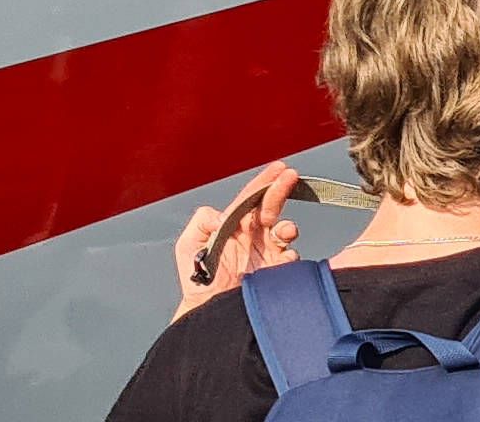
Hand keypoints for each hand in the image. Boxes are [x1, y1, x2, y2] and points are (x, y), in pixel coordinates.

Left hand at [172, 162, 299, 318]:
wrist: (207, 311)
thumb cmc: (197, 279)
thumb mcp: (188, 245)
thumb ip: (201, 221)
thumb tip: (222, 216)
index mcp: (235, 225)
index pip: (250, 198)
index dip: (264, 182)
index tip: (278, 169)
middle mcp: (254, 235)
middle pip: (270, 206)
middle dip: (280, 189)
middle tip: (289, 176)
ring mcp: (267, 252)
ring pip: (285, 231)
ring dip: (287, 227)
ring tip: (285, 231)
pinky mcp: (275, 272)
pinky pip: (291, 259)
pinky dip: (291, 255)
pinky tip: (285, 256)